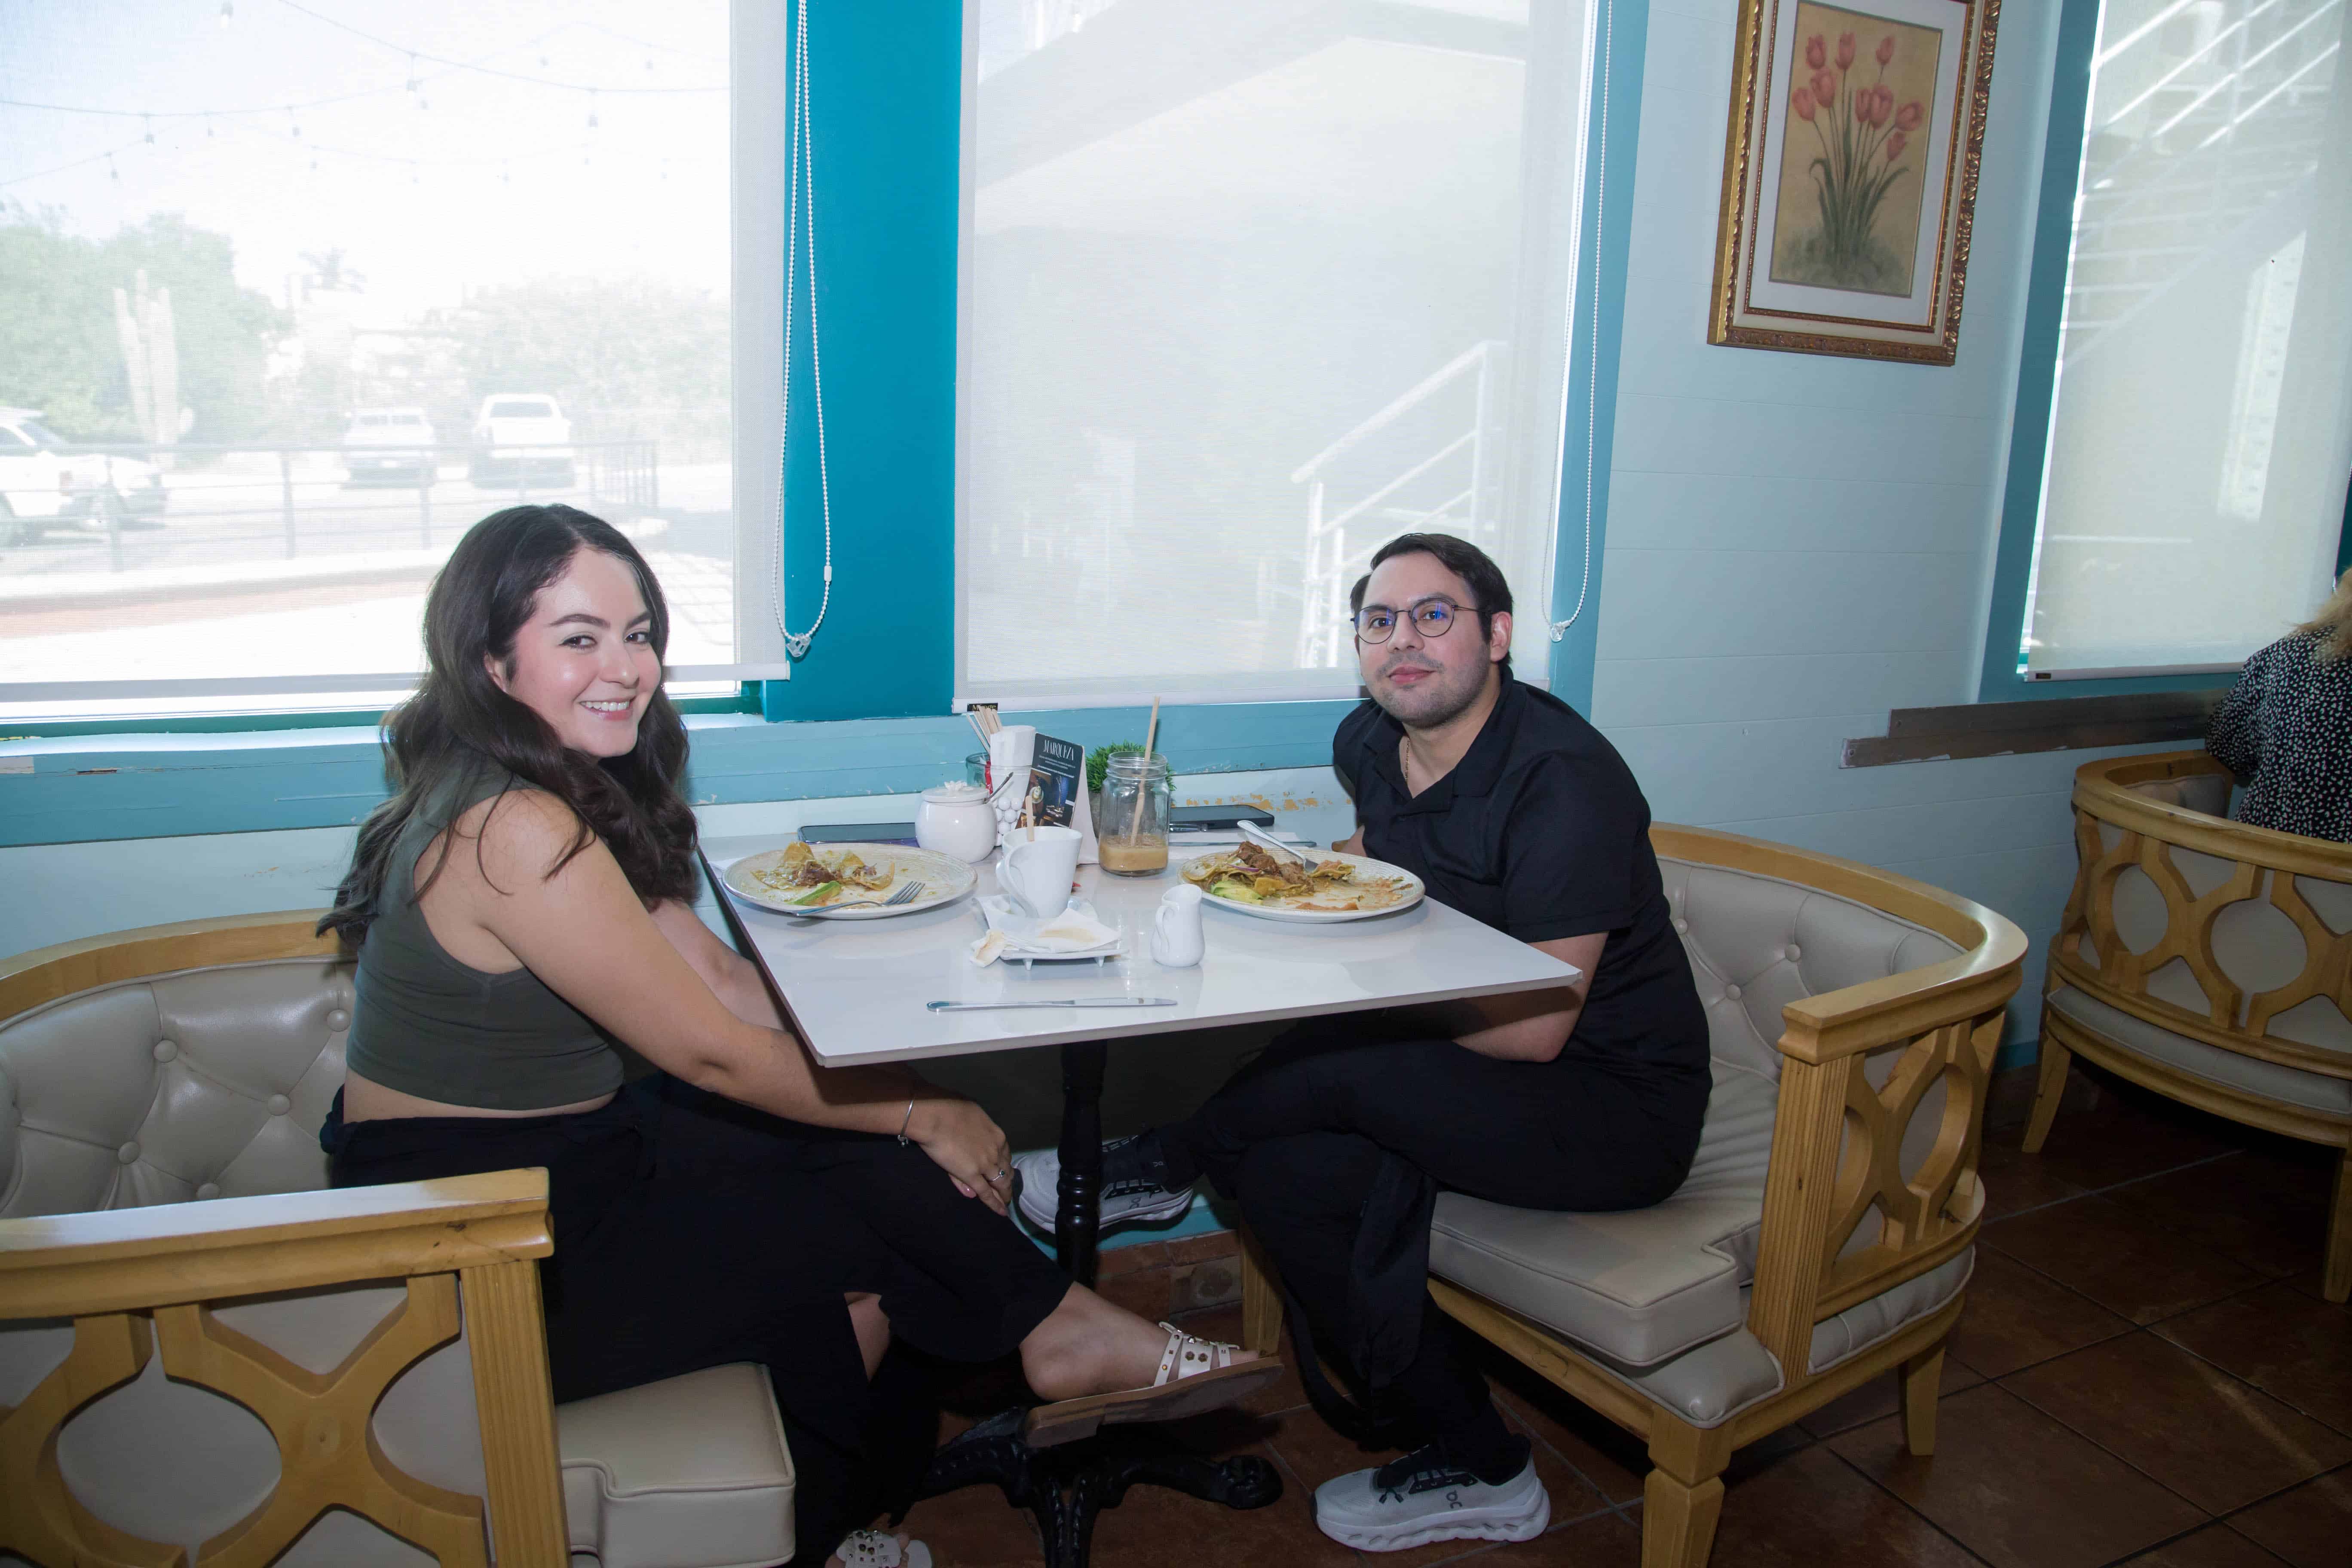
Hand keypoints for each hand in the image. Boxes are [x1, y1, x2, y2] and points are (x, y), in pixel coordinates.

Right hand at [909, 1098, 1014, 1216]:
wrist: (934, 1116)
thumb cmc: (947, 1109)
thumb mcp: (970, 1117)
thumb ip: (975, 1138)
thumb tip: (978, 1147)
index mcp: (996, 1134)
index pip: (1005, 1154)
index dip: (1005, 1164)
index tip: (1005, 1170)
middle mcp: (995, 1150)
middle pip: (1006, 1169)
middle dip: (1007, 1181)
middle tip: (1007, 1191)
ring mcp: (985, 1163)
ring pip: (1000, 1183)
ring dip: (1003, 1194)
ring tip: (1005, 1203)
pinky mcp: (972, 1175)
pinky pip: (986, 1193)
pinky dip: (995, 1204)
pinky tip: (1000, 1212)